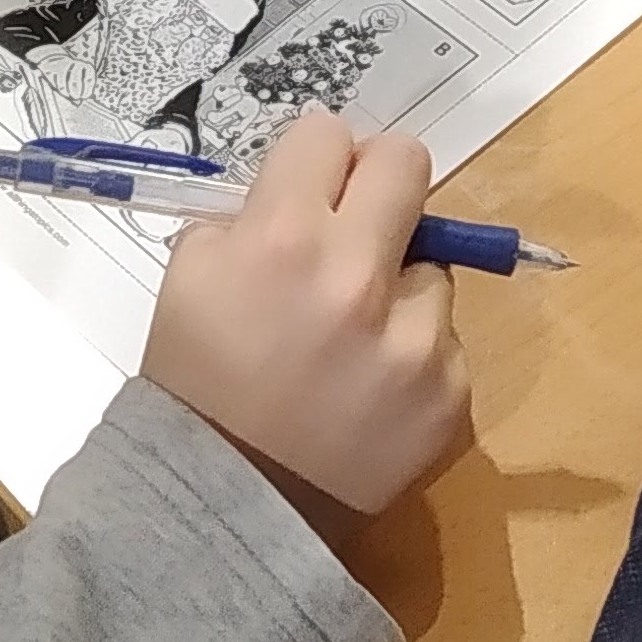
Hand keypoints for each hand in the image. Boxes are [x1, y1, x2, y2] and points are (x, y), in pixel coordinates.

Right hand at [144, 109, 473, 516]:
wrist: (229, 508)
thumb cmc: (198, 386)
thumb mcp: (190, 278)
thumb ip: (250, 218)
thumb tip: (308, 191)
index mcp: (283, 238)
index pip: (328, 134)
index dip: (314, 160)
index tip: (309, 189)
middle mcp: (358, 277)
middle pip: (407, 163)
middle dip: (378, 182)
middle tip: (356, 222)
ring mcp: (416, 339)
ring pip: (429, 264)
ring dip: (394, 285)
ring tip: (348, 340)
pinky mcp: (451, 391)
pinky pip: (441, 338)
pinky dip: (410, 353)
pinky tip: (367, 390)